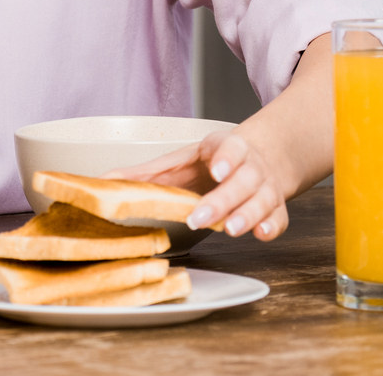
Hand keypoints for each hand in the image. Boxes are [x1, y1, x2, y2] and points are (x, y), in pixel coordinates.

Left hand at [108, 129, 297, 241]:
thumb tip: (103, 182)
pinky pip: (279, 217)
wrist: (256, 160)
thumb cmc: (208, 164)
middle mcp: (250, 167)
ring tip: (231, 229)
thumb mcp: (179, 162)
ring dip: (248, 215)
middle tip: (201, 217)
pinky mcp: (275, 207)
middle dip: (223, 199)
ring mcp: (266, 187)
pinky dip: (272, 226)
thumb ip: (145, 174)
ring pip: (263, 200)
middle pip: (243, 181)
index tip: (216, 169)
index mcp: (225, 148)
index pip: (230, 149)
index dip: (225, 158)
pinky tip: (261, 233)